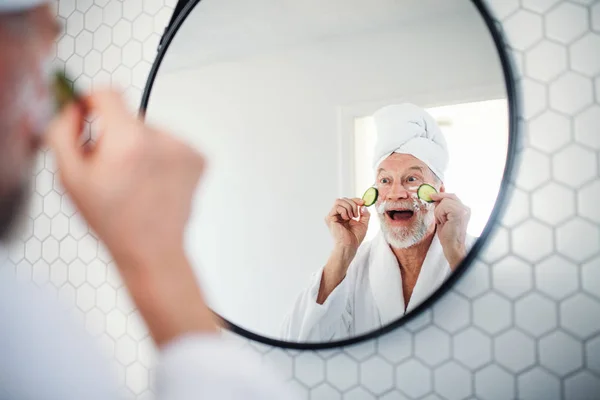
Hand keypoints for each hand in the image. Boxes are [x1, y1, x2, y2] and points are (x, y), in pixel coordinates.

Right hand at [47, 90, 216, 344]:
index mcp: (129, 141)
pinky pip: (172, 145)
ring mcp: (186, 149)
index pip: (108, 93)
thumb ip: (64, 132)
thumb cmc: (114, 221)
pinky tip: (155, 184)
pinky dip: (162, 159)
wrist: (153, 250)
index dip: (92, 103)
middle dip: (117, 137)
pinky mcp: (200, 158)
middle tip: (114, 172)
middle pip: (129, 118)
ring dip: (142, 149)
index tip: (89, 115)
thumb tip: (74, 106)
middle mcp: (163, 140)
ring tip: (137, 183)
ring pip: (152, 132)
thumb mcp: (71, 178)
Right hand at [325, 197, 370, 252]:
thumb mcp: (364, 223)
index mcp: (344, 215)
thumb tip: (363, 205)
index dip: (355, 200)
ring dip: (348, 207)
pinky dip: (344, 211)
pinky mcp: (329, 218)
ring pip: (339, 201)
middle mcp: (337, 214)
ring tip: (351, 217)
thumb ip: (365, 214)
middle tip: (356, 214)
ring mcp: (333, 216)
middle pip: (343, 199)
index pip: (347, 201)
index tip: (362, 202)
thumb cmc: (354, 238)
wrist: (349, 245)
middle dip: (353, 204)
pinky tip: (346, 219)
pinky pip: (337, 207)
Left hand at [430, 192, 469, 269]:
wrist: (452, 246)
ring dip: (439, 212)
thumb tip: (435, 197)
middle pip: (448, 197)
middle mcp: (466, 208)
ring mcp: (464, 210)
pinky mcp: (459, 213)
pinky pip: (443, 207)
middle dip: (439, 207)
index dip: (442, 195)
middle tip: (440, 219)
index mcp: (464, 209)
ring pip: (444, 202)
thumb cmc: (448, 235)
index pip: (452, 196)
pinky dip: (440, 215)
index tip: (432, 195)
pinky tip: (444, 222)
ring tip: (444, 222)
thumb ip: (442, 207)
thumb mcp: (444, 217)